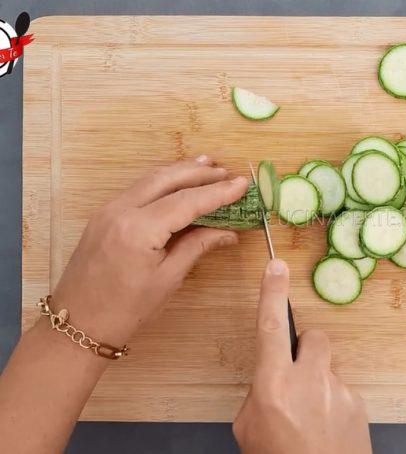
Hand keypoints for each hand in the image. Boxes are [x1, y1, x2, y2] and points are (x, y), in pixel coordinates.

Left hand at [50, 155, 248, 346]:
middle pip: (166, 179)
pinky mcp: (104, 215)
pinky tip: (178, 183)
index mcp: (138, 230)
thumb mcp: (168, 279)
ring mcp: (108, 210)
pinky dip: (162, 182)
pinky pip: (138, 189)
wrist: (78, 324)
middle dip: (199, 173)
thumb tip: (228, 232)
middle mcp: (121, 211)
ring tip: (207, 166)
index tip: (242, 184)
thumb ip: (197, 247)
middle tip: (227, 171)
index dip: (217, 192)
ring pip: (150, 179)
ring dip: (180, 172)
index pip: (186, 201)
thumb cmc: (126, 309)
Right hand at [233, 259, 371, 453]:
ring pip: (327, 369)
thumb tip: (273, 380)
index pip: (271, 327)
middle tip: (296, 376)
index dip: (272, 294)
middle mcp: (309, 382)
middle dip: (305, 348)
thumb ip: (260, 394)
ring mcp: (339, 392)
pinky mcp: (359, 404)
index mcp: (273, 386)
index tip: (275, 266)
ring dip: (318, 384)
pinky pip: (341, 391)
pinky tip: (326, 430)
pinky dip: (333, 404)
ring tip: (311, 418)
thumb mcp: (250, 429)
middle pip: (313, 337)